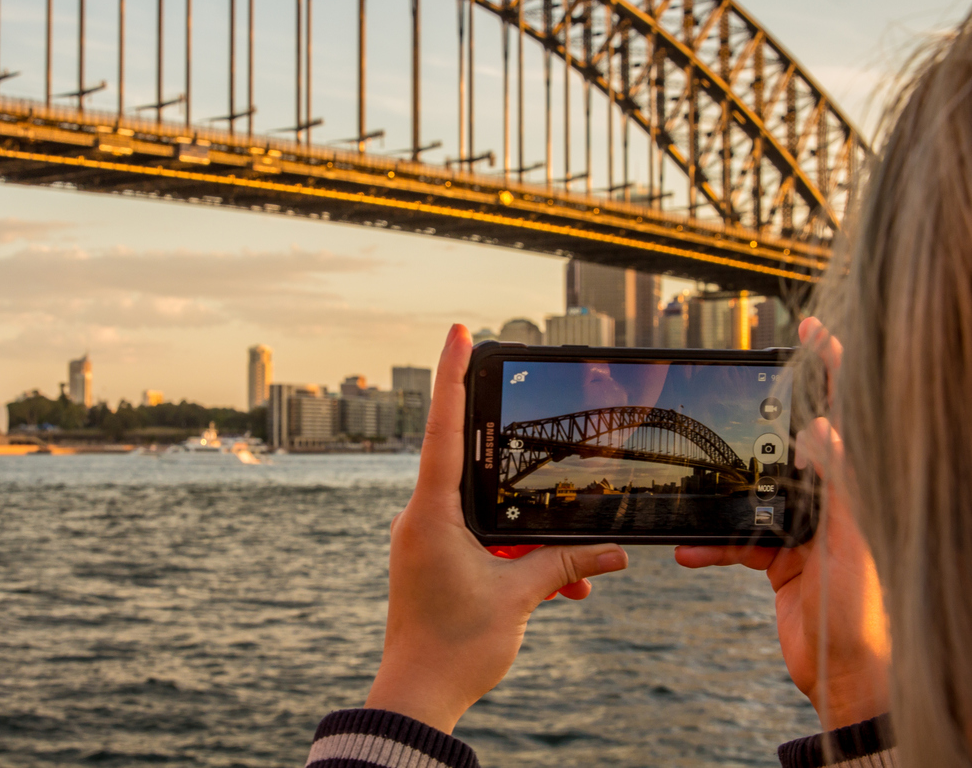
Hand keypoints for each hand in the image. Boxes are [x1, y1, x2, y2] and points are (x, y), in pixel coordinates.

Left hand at [364, 324, 628, 733]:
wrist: (417, 698)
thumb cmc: (453, 649)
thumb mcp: (518, 599)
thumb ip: (564, 568)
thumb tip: (613, 553)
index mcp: (431, 515)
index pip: (444, 430)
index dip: (453, 377)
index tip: (460, 332)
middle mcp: (420, 518)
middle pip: (471, 465)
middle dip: (518, 465)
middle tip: (545, 431)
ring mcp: (425, 539)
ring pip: (484, 511)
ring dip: (526, 534)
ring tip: (569, 581)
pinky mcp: (433, 559)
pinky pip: (479, 539)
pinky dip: (514, 555)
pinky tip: (555, 589)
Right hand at [675, 318, 889, 730]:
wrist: (845, 678)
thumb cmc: (863, 618)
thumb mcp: (851, 548)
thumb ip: (840, 489)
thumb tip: (822, 431)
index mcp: (856, 492)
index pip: (847, 417)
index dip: (834, 371)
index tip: (811, 333)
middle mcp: (831, 502)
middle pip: (792, 442)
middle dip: (761, 418)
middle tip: (735, 388)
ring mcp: (803, 527)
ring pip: (752, 491)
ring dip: (718, 499)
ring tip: (689, 504)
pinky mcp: (779, 556)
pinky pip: (735, 536)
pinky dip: (710, 543)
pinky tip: (689, 553)